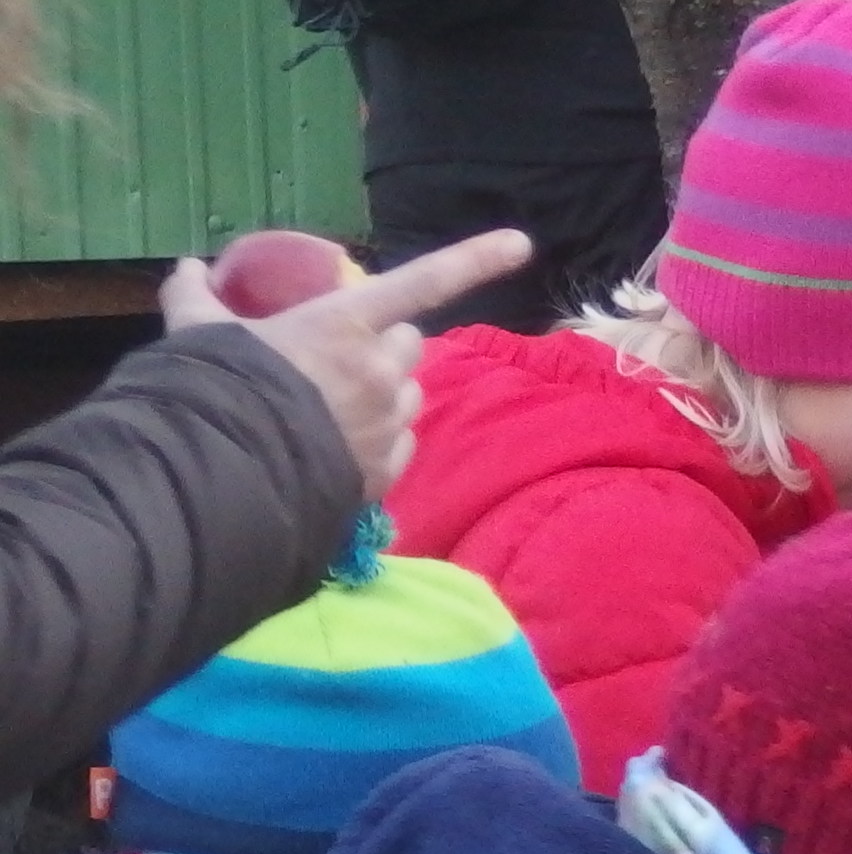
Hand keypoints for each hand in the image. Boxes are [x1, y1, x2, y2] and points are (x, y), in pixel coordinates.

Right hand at [167, 229, 531, 498]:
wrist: (227, 471)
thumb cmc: (218, 386)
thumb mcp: (199, 331)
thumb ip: (196, 296)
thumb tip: (188, 268)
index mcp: (346, 323)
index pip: (424, 281)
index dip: (475, 259)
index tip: (521, 243)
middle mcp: (381, 368)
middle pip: (410, 342)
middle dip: (386, 344)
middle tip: (340, 357)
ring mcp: (390, 420)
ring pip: (408, 393)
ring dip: (384, 392)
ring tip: (330, 405)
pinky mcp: (389, 466)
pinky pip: (401, 442)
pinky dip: (380, 439)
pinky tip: (337, 443)